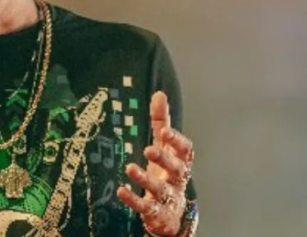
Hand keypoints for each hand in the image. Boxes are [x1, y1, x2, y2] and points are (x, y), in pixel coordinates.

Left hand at [116, 91, 194, 235]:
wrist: (171, 213)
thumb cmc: (167, 173)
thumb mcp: (164, 146)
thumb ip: (162, 122)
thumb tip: (159, 94)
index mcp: (179, 161)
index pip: (185, 150)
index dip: (177, 141)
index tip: (166, 131)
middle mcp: (176, 179)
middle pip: (177, 169)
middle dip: (165, 159)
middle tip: (149, 150)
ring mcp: (168, 197)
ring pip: (161, 189)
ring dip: (146, 179)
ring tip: (130, 169)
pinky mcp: (155, 212)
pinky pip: (146, 207)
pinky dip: (134, 200)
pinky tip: (121, 191)